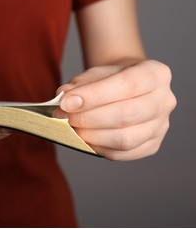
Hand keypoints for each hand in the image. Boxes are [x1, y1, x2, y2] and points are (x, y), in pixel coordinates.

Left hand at [55, 60, 176, 160]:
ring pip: (125, 138)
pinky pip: (123, 153)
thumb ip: (78, 85)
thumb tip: (63, 99)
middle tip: (64, 117)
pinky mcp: (152, 146)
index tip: (66, 103)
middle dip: (89, 118)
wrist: (127, 89)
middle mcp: (164, 100)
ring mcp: (161, 126)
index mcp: (155, 74)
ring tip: (73, 129)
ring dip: (92, 136)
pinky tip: (85, 139)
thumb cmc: (110, 80)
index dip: (93, 96)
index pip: (126, 85)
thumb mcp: (94, 74)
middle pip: (126, 115)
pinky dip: (99, 148)